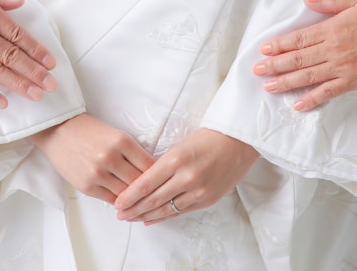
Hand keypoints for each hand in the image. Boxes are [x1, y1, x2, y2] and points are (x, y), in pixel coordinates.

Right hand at [29, 114, 154, 204]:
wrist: (58, 130)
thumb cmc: (88, 130)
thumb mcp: (115, 134)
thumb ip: (132, 151)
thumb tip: (151, 170)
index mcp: (122, 141)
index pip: (150, 165)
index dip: (159, 175)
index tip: (165, 180)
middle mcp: (111, 158)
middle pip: (140, 182)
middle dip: (150, 189)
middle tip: (159, 195)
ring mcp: (98, 173)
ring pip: (127, 194)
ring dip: (136, 199)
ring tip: (145, 202)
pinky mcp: (87, 186)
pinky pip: (111, 199)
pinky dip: (120, 202)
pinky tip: (127, 203)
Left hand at [113, 128, 257, 223]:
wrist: (238, 141)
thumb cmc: (208, 137)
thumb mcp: (180, 145)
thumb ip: (164, 165)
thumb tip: (144, 182)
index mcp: (176, 159)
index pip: (146, 183)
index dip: (129, 196)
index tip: (117, 202)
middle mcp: (186, 177)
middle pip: (153, 199)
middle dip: (133, 209)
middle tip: (120, 214)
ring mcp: (198, 191)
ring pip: (166, 209)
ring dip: (146, 215)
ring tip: (132, 218)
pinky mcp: (208, 199)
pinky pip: (181, 211)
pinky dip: (164, 216)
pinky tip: (152, 219)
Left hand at [253, 0, 356, 110]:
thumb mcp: (356, 1)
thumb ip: (329, 2)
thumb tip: (306, 1)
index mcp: (332, 29)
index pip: (299, 39)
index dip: (279, 44)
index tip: (264, 49)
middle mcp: (333, 50)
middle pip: (298, 59)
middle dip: (275, 65)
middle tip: (256, 71)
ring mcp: (342, 68)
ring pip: (308, 77)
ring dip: (286, 82)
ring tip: (268, 87)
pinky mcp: (352, 82)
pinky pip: (328, 92)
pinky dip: (312, 99)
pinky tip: (298, 104)